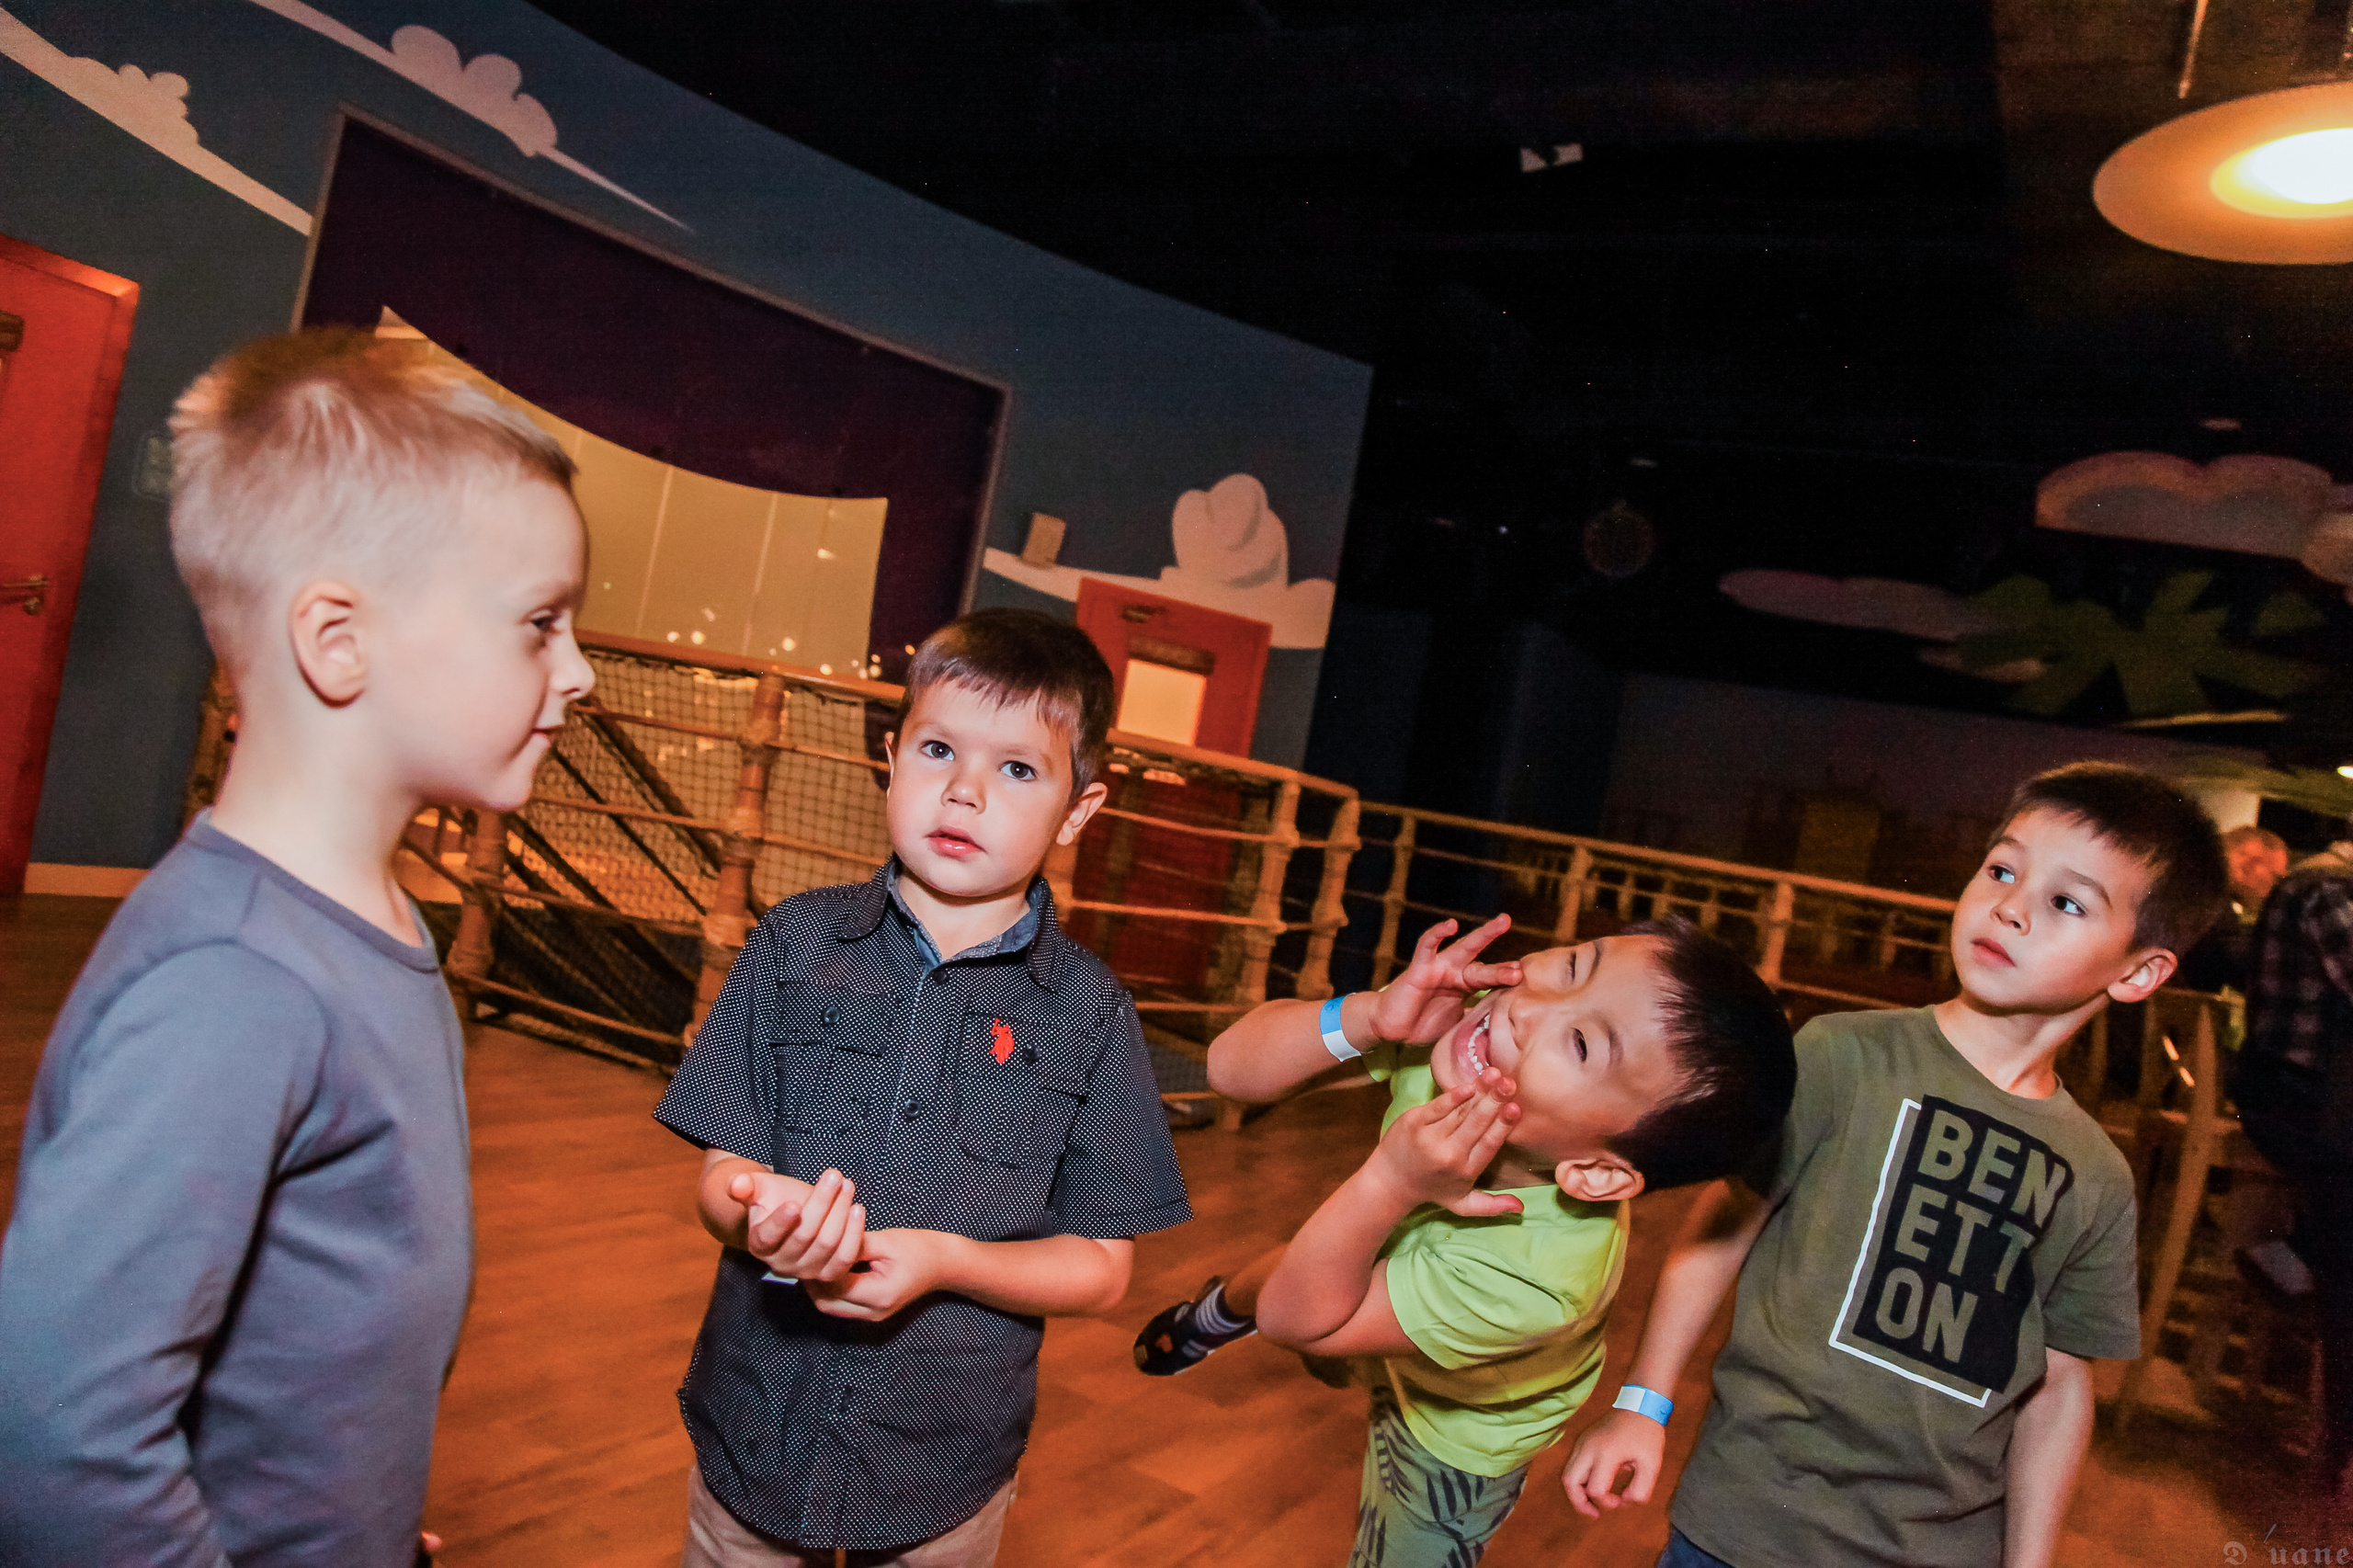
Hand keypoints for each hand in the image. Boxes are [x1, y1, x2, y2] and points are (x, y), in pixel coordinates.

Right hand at [734, 1168, 865, 1281]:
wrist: (795, 1211)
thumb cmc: (775, 1197)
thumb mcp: (758, 1187)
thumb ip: (745, 1186)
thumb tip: (735, 1184)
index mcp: (758, 1244)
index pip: (768, 1237)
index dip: (781, 1222)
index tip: (794, 1204)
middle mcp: (780, 1263)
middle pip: (804, 1235)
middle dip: (821, 1203)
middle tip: (834, 1175)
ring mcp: (806, 1271)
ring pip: (827, 1244)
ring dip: (840, 1213)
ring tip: (847, 1186)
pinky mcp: (828, 1273)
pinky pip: (844, 1258)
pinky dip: (853, 1234)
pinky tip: (858, 1209)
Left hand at [803, 1227, 957, 1320]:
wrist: (945, 1264)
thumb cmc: (919, 1248)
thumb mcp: (885, 1241)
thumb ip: (853, 1245)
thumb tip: (822, 1242)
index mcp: (878, 1295)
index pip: (833, 1285)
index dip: (816, 1267)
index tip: (807, 1246)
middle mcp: (873, 1312)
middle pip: (826, 1304)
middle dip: (811, 1282)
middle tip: (803, 1256)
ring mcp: (873, 1315)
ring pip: (831, 1307)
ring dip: (819, 1288)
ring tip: (811, 1261)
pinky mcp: (872, 1311)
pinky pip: (842, 1305)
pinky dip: (831, 1290)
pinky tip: (827, 1268)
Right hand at [1365, 915, 1522, 1046]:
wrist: (1390, 1028)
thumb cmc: (1421, 1023)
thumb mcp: (1456, 1023)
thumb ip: (1475, 1017)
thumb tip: (1501, 1024)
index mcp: (1464, 985)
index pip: (1490, 978)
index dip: (1506, 976)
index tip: (1526, 976)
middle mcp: (1454, 973)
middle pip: (1482, 956)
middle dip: (1502, 946)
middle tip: (1516, 926)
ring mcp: (1438, 968)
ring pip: (1464, 948)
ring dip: (1484, 935)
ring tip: (1502, 923)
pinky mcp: (1419, 970)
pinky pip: (1427, 947)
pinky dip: (1437, 934)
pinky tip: (1450, 925)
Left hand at [1365, 1075, 1523, 1217]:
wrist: (1391, 1181)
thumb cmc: (1432, 1189)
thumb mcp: (1462, 1204)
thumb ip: (1492, 1205)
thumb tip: (1521, 1208)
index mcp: (1465, 1172)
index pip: (1488, 1145)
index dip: (1502, 1127)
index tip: (1516, 1108)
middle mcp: (1449, 1155)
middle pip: (1476, 1123)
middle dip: (1494, 1102)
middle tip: (1510, 1083)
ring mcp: (1429, 1138)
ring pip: (1460, 1111)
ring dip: (1479, 1091)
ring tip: (1495, 1075)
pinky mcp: (1413, 1123)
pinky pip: (1438, 1106)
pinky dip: (1453, 1095)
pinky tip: (1469, 1084)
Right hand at [1561, 1408, 1666, 1517]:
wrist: (1638, 1404)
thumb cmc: (1646, 1434)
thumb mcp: (1652, 1465)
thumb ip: (1640, 1490)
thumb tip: (1624, 1502)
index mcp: (1606, 1453)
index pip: (1595, 1489)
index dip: (1608, 1503)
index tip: (1622, 1501)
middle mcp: (1588, 1447)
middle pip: (1570, 1482)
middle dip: (1579, 1503)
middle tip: (1594, 1514)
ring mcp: (1582, 1442)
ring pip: (1567, 1474)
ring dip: (1577, 1492)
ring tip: (1592, 1505)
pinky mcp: (1582, 1441)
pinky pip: (1573, 1465)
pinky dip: (1580, 1480)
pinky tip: (1594, 1486)